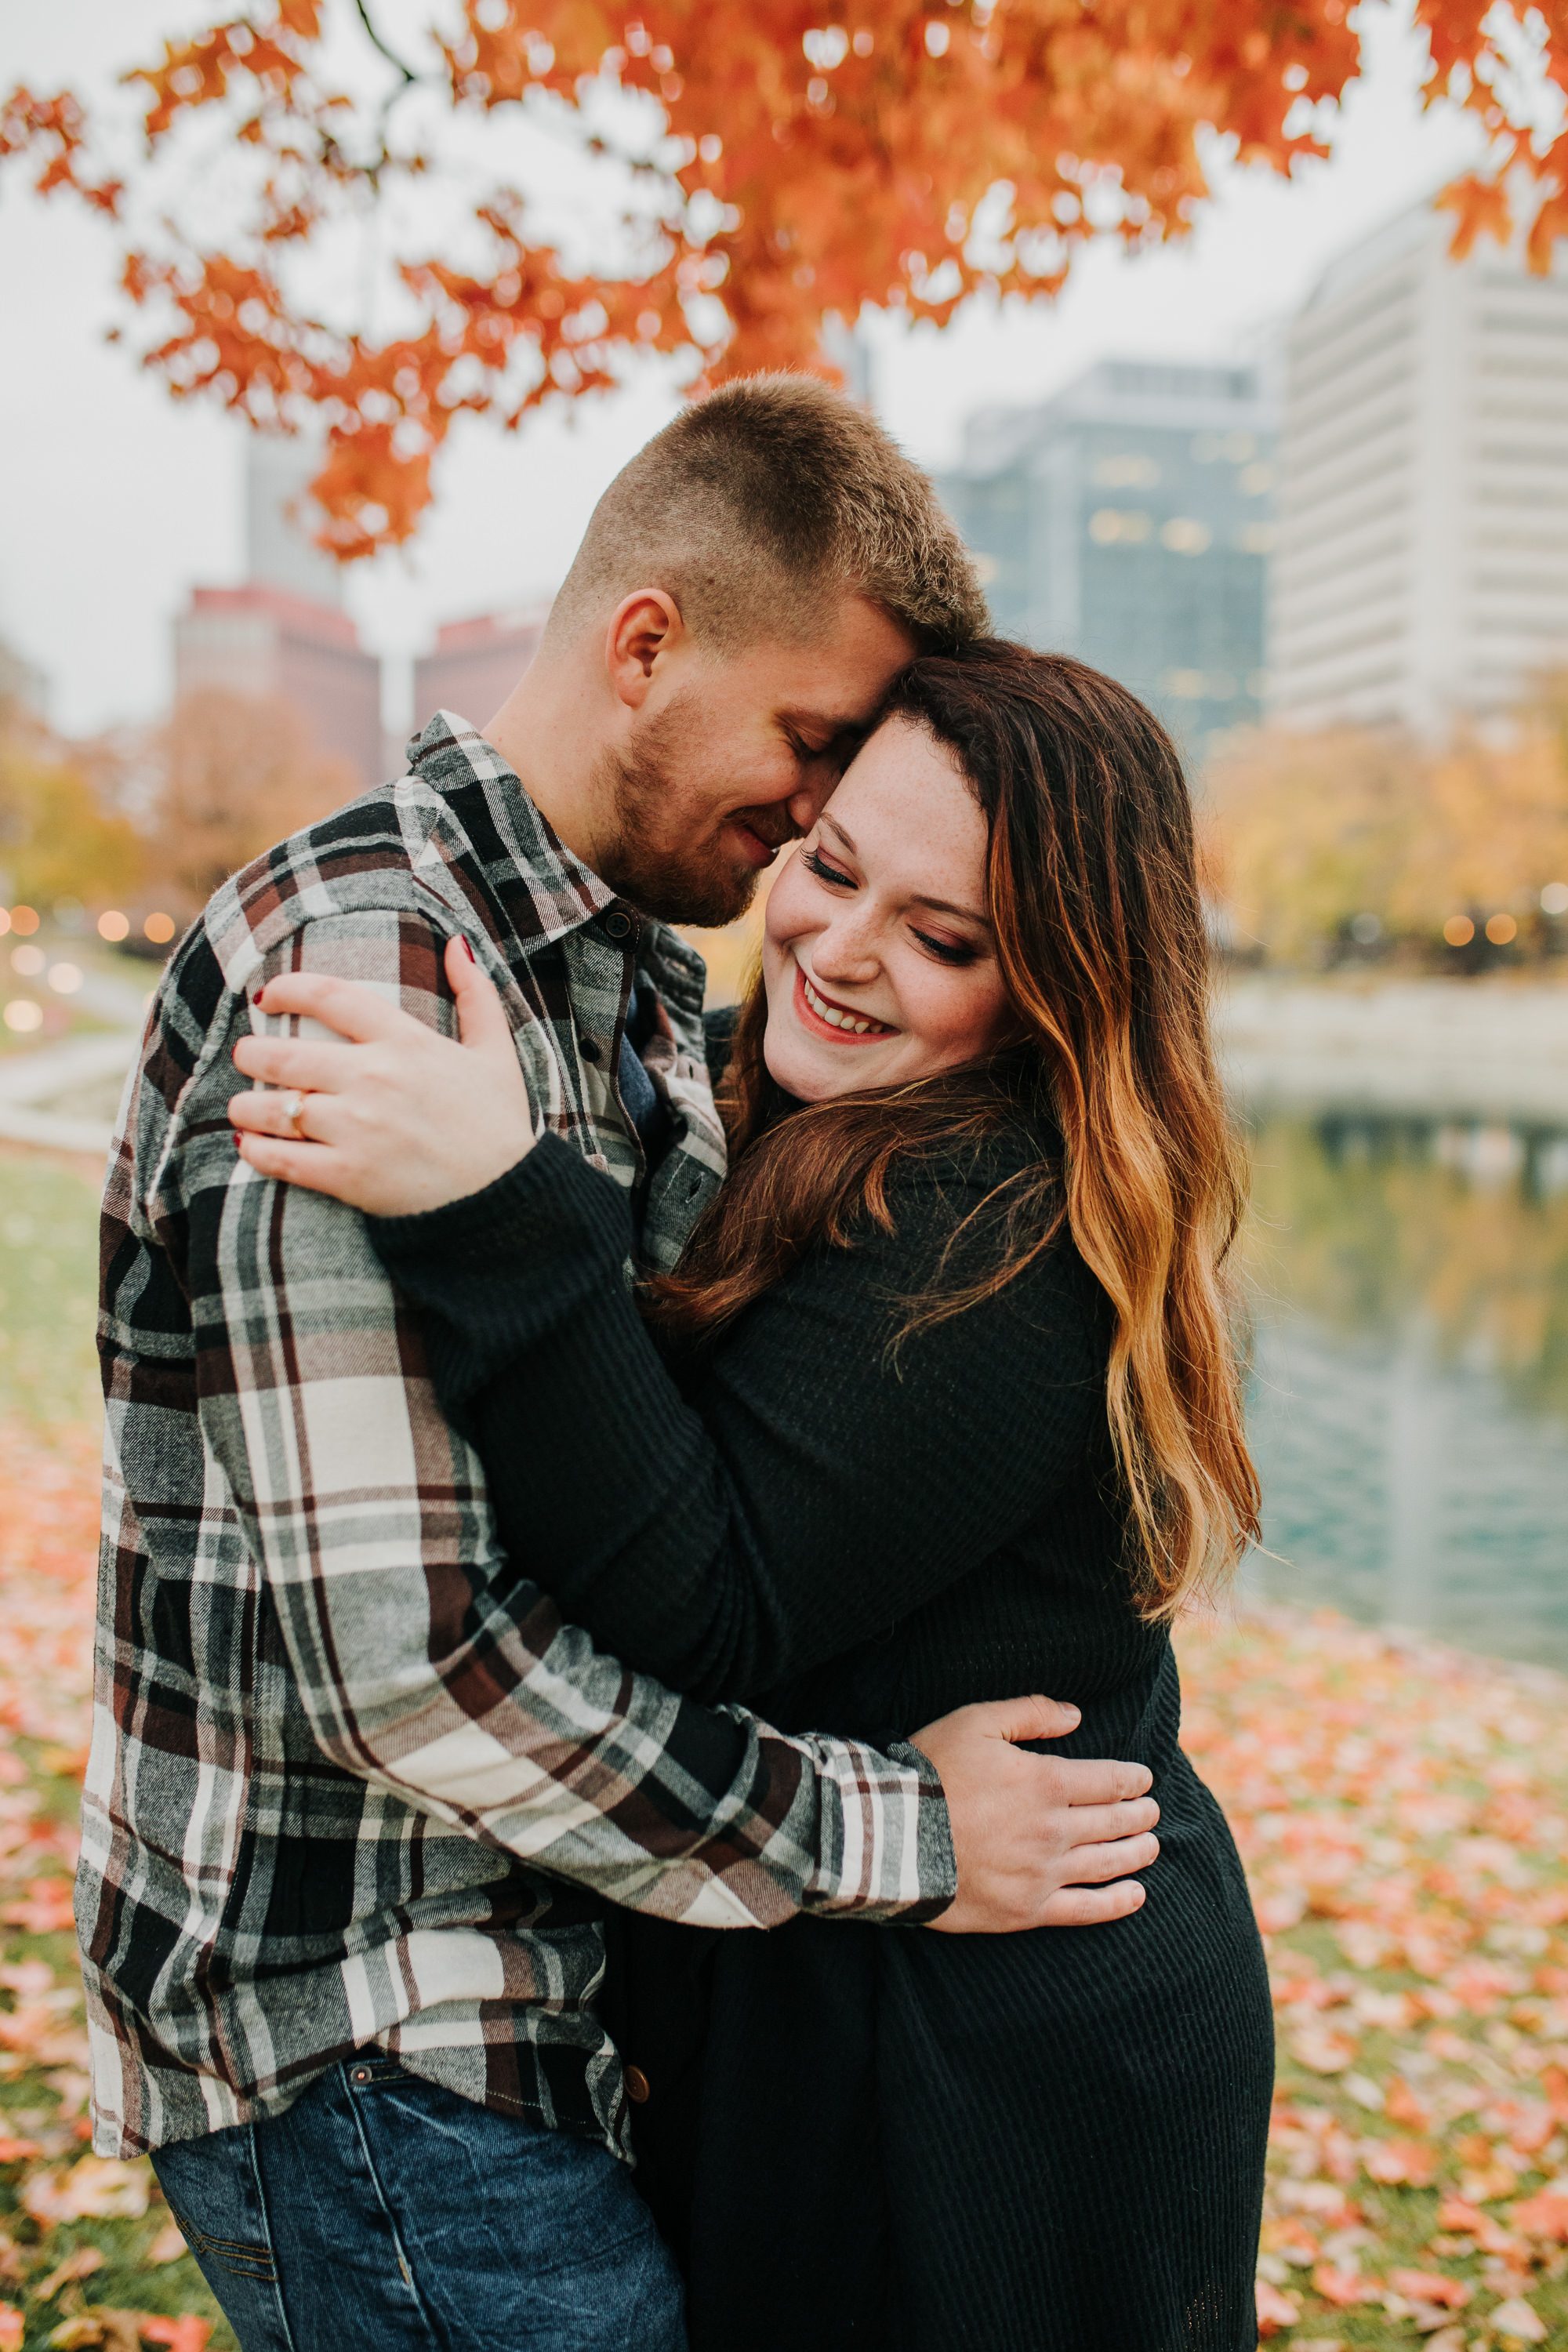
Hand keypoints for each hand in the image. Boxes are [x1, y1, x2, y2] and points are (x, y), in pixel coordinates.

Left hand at [229, 937, 536, 1216]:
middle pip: (285, 1054)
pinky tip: (250, 1145)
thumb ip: (476, 994)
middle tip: (247, 1056)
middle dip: (251, 1053)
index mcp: (407, 1043)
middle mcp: (376, 1079)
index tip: (265, 996)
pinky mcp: (349, 1176)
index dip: (288, 989)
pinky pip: (282, 1159)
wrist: (507, 1198)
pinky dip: (256, 1151)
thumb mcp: (496, 1053)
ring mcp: (359, 1129)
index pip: (331, 997)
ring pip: (274, 1107)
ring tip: (242, 1106)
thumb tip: (457, 945)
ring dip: (246, 1105)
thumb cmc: (499, 1124)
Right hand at [911, 1696, 1158, 1933]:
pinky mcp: (1026, 1909)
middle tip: (1153, 1812)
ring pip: (1107, 1864)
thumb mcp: (975, 1722)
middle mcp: (1053, 1830)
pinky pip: (1085, 1910)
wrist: (891, 1837)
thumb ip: (1030, 1713)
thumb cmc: (931, 1772)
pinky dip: (1117, 1903)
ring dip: (1137, 1854)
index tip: (1145, 1780)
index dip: (1133, 1781)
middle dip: (1140, 1815)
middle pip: (1114, 1823)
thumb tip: (1076, 1715)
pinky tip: (1137, 1896)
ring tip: (1153, 1847)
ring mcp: (1042, 1874)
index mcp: (1046, 1782)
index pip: (1109, 1781)